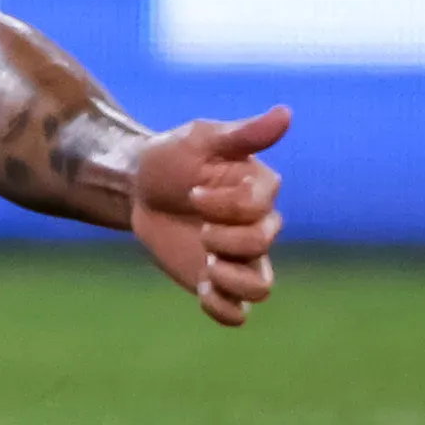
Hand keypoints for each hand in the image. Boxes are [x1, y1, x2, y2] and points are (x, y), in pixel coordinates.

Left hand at [128, 106, 288, 327]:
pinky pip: (238, 312)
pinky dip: (223, 309)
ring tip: (206, 264)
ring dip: (231, 279)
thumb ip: (245, 133)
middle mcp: (258, 225)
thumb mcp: (203, 138)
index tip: (192, 190)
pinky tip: (201, 288)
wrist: (138, 187)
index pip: (258, 208)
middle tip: (196, 223)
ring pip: (261, 287)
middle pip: (261, 244)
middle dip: (222, 236)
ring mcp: (240, 257)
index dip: (224, 204)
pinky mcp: (219, 281)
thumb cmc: (173, 156)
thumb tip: (286, 113)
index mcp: (260, 190)